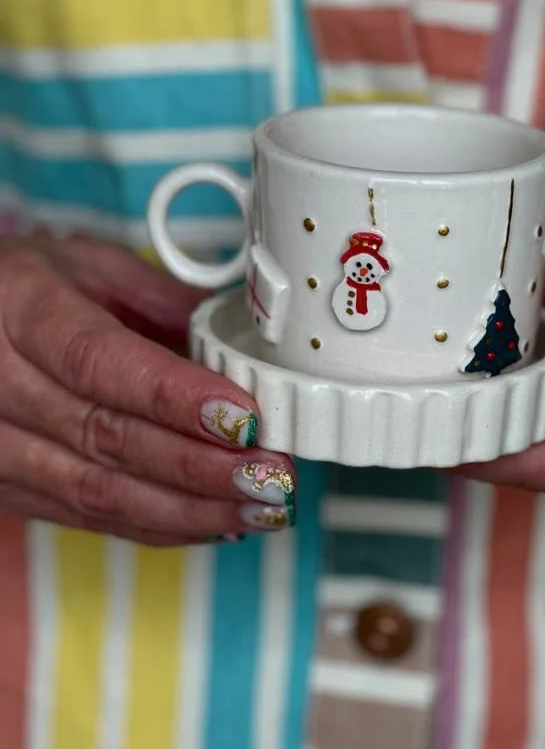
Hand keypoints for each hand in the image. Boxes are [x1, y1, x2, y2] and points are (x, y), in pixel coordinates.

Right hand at [0, 235, 295, 543]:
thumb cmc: (20, 289)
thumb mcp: (86, 265)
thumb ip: (163, 298)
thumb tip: (243, 335)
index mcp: (18, 311)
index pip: (99, 362)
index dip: (175, 397)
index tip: (244, 417)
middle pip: (108, 438)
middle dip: (203, 466)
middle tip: (273, 473)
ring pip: (100, 493)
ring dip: (191, 509)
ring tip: (262, 507)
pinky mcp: (8, 487)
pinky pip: (88, 517)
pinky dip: (160, 524)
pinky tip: (217, 521)